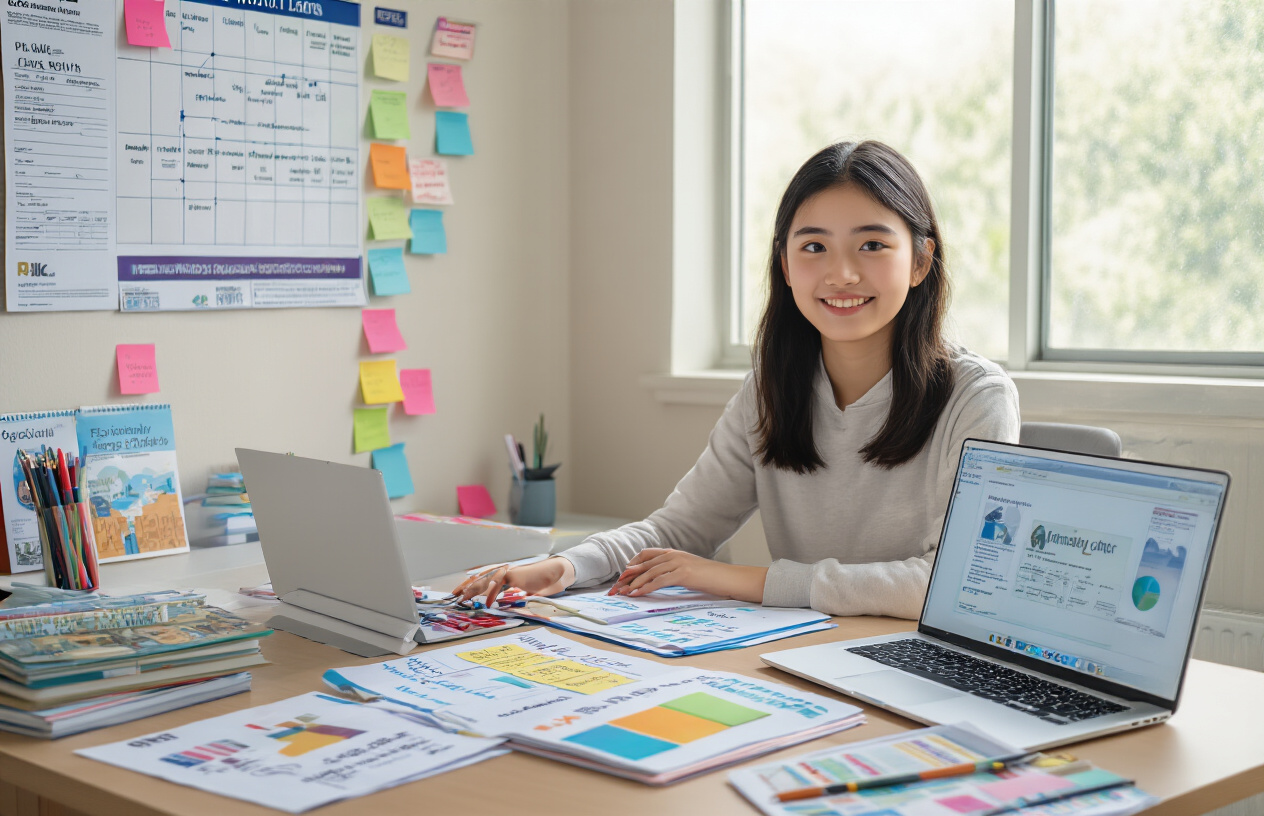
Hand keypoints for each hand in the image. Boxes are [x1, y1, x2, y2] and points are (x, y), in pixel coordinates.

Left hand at [453, 556, 575, 606]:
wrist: (555, 573)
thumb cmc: (540, 583)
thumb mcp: (522, 592)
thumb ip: (511, 596)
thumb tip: (499, 604)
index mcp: (503, 576)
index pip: (482, 579)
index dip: (469, 585)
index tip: (458, 594)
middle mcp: (503, 572)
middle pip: (479, 577)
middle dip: (465, 586)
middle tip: (453, 596)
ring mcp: (508, 572)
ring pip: (486, 579)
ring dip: (475, 589)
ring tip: (465, 598)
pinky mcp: (515, 574)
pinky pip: (500, 583)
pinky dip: (494, 593)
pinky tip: (490, 602)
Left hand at [608, 549, 766, 602]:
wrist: (731, 578)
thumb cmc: (712, 578)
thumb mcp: (689, 572)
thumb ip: (673, 572)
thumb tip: (658, 581)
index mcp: (674, 552)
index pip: (646, 555)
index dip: (631, 565)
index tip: (622, 578)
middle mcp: (674, 554)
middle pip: (643, 564)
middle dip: (626, 577)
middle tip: (614, 588)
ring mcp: (678, 562)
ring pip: (648, 572)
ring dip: (632, 584)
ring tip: (621, 594)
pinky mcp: (683, 573)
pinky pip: (658, 581)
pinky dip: (645, 588)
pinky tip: (636, 594)